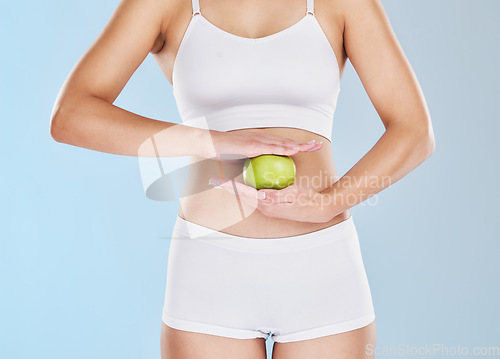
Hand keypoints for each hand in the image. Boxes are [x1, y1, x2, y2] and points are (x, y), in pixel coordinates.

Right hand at [207, 130, 322, 159]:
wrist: (210, 145)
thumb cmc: (223, 153)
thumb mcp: (241, 161)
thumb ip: (251, 167)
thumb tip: (256, 177)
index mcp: (261, 143)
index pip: (282, 145)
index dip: (297, 146)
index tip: (309, 148)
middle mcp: (262, 139)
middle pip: (287, 142)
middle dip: (303, 143)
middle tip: (318, 145)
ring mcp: (258, 140)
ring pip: (283, 143)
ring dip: (298, 145)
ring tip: (312, 146)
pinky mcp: (253, 144)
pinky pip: (272, 147)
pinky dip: (284, 148)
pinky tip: (294, 150)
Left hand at [214, 179, 333, 222]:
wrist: (318, 208)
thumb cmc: (307, 200)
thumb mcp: (293, 194)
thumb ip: (276, 196)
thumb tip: (260, 194)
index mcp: (267, 204)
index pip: (245, 193)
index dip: (230, 186)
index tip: (218, 181)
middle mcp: (264, 207)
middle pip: (242, 196)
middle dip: (228, 189)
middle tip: (215, 181)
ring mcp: (268, 207)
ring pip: (247, 197)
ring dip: (236, 190)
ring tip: (225, 182)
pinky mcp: (272, 205)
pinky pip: (256, 196)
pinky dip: (247, 190)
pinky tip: (247, 182)